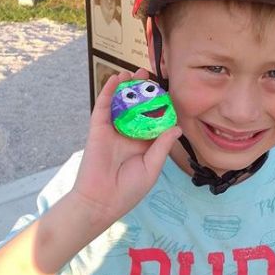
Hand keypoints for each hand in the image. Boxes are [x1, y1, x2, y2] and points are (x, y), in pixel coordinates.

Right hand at [72, 68, 181, 228]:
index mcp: (142, 144)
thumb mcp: (152, 168)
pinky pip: (103, 107)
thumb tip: (176, 127)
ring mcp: (112, 131)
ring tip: (135, 72)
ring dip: (126, 87)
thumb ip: (162, 146)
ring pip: (120, 103)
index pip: (152, 120)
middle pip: (136, 107)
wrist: (101, 202)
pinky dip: (108, 91)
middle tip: (150, 76)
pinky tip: (116, 79)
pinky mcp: (98, 130)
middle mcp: (128, 135)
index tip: (166, 92)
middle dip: (143, 91)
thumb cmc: (128, 190)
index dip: (158, 105)